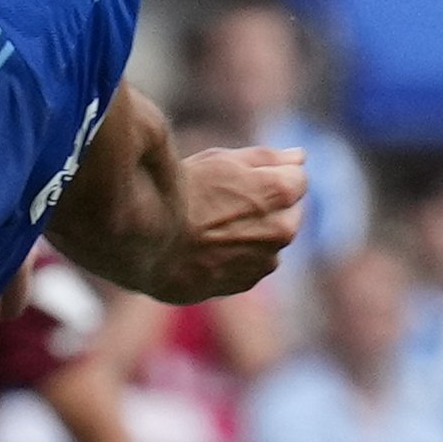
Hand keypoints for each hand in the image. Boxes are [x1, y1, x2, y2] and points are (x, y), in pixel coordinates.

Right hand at [164, 143, 306, 301]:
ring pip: (268, 243)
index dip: (271, 175)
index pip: (298, 178)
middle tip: (223, 203)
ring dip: (252, 235)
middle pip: (288, 213)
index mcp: (282, 192)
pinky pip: (248, 267)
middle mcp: (283, 229)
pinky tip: (204, 250)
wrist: (144, 240)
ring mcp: (264, 261)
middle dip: (267, 207)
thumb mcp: (221, 159)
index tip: (243, 178)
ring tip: (210, 230)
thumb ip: (268, 158)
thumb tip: (298, 157)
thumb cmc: (179, 192)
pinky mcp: (244, 284)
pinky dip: (234, 259)